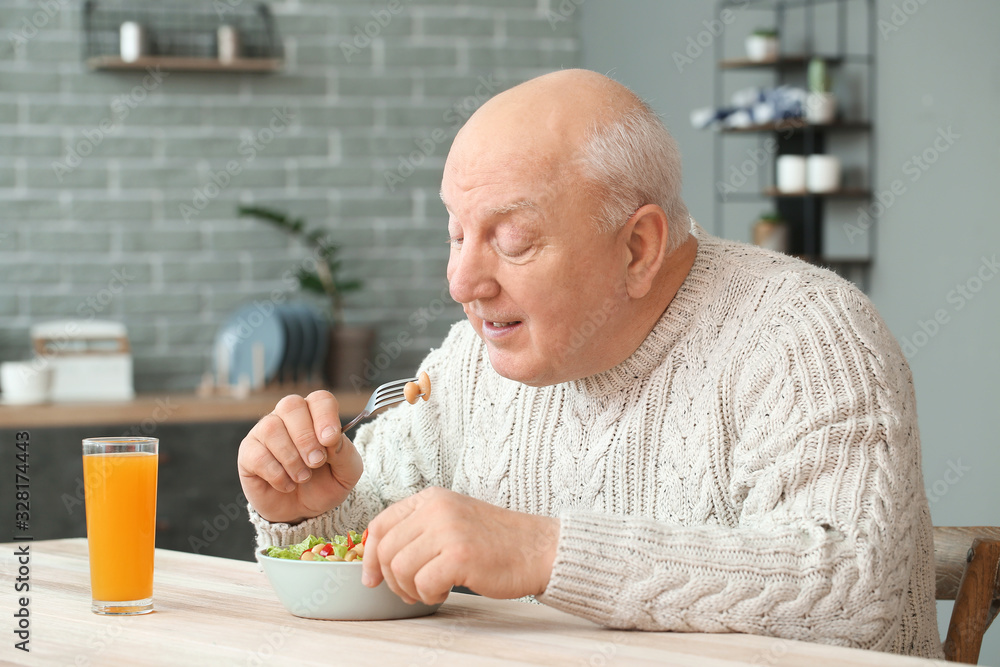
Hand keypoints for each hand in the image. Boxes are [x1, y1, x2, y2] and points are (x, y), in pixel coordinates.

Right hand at [237, 391, 362, 523]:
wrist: (302, 511)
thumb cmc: (326, 484)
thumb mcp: (347, 472)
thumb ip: (345, 453)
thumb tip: (331, 439)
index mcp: (316, 415)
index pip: (320, 399)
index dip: (325, 416)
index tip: (330, 440)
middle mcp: (288, 417)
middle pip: (291, 406)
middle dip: (306, 437)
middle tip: (316, 462)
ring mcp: (264, 433)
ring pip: (271, 428)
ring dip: (291, 458)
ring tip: (303, 477)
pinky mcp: (248, 453)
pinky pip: (257, 455)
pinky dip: (276, 474)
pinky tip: (287, 484)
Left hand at [361, 487, 559, 604]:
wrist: (538, 549)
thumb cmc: (496, 542)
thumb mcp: (452, 521)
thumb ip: (419, 530)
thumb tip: (378, 558)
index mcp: (432, 498)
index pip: (381, 524)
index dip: (369, 556)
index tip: (372, 577)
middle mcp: (437, 508)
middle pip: (386, 550)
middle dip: (391, 580)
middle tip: (410, 592)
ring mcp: (449, 530)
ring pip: (400, 569)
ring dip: (411, 590)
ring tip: (431, 591)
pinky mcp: (460, 555)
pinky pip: (422, 583)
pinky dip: (429, 596)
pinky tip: (445, 592)